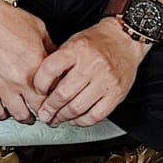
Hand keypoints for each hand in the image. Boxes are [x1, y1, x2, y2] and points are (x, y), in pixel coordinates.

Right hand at [0, 0, 55, 122]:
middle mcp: (22, 79)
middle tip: (49, 112)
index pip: (57, 90)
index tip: (59, 97)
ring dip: (28, 116)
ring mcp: (3, 86)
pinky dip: (4, 114)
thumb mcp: (38, 27)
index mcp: (38, 64)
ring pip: (21, 115)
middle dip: (48, 111)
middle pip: (42, 108)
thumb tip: (56, 58)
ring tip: (30, 114)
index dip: (60, 95)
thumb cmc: (4, 18)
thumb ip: (49, 46)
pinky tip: (7, 109)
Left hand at [33, 19, 148, 126]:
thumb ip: (58, 62)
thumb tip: (42, 86)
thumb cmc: (97, 41)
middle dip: (49, 108)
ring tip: (56, 118)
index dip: (39, 84)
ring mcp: (105, 81)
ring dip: (63, 117)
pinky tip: (75, 119)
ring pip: (78, 108)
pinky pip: (95, 115)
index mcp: (77, 49)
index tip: (37, 91)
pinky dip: (82, 121)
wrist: (125, 40)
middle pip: (63, 93)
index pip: (50, 69)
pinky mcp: (116, 94)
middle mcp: (91, 65)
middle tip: (44, 114)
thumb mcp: (72, 43)